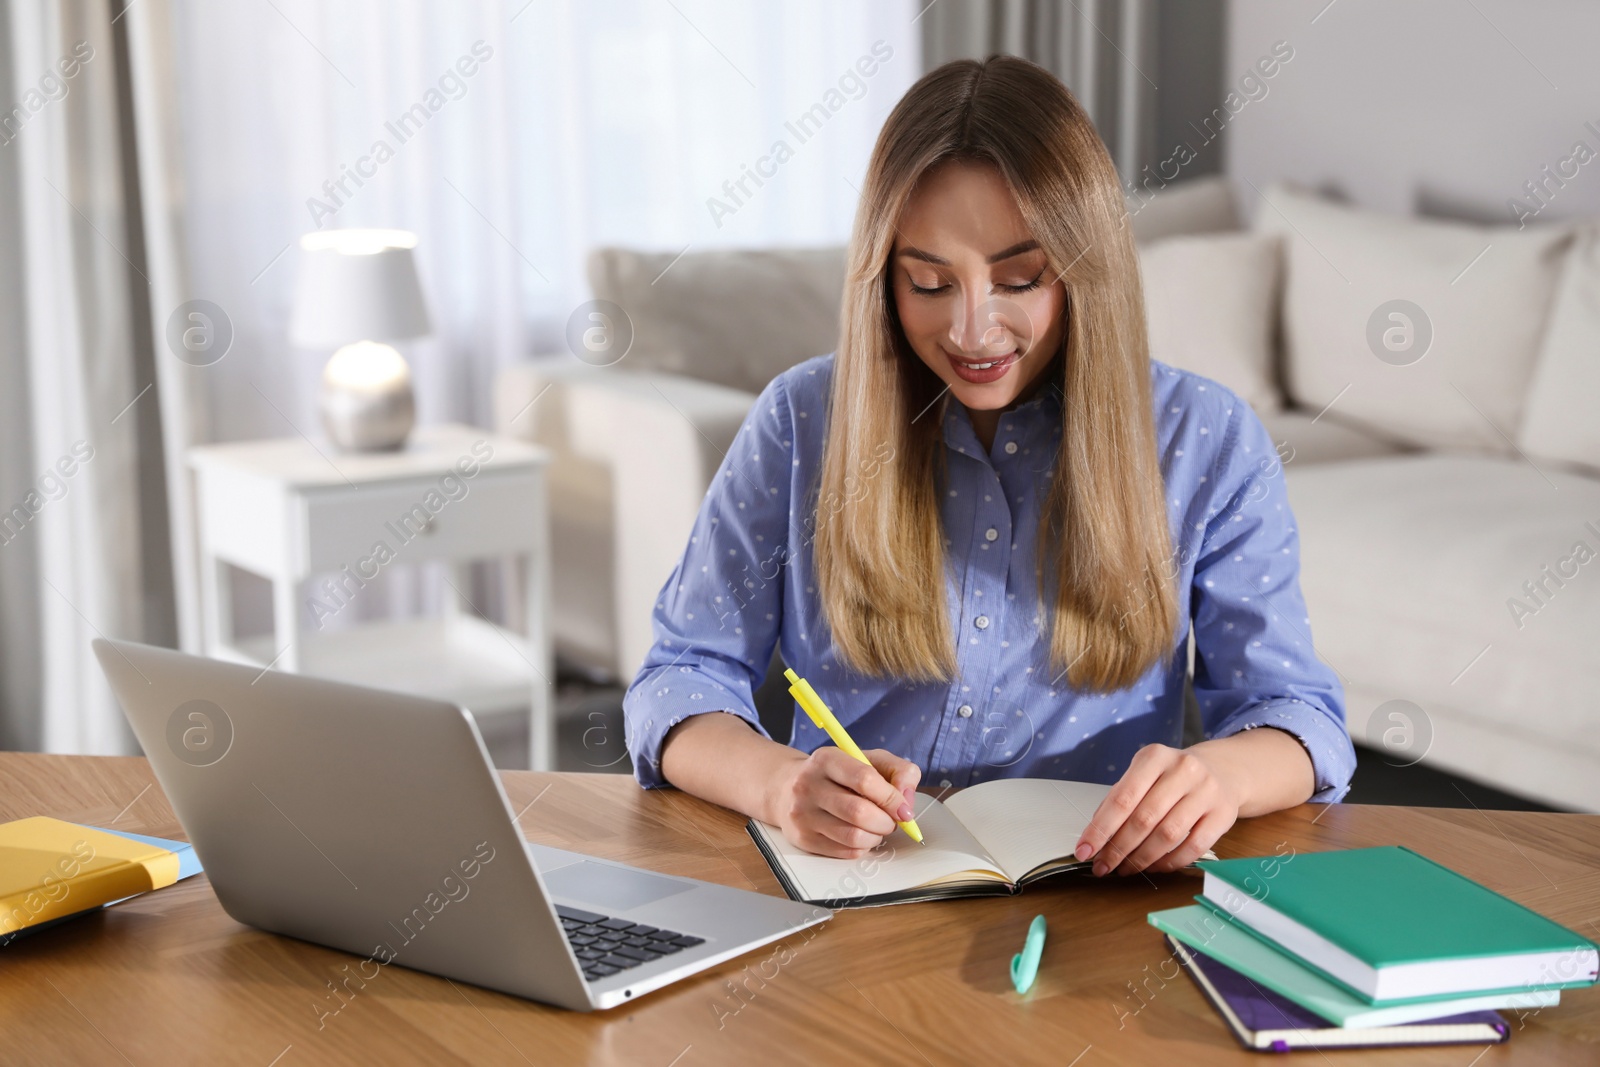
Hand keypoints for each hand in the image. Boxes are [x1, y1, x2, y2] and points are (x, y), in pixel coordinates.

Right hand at [770, 747, 920, 858]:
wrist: (786, 788)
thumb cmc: (836, 774)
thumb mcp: (868, 759)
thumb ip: (898, 771)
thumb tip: (906, 802)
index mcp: (826, 759)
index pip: (865, 779)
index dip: (891, 798)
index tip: (904, 809)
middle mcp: (809, 785)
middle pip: (859, 813)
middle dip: (886, 822)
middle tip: (891, 821)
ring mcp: (803, 814)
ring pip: (853, 837)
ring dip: (876, 837)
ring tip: (877, 828)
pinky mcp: (803, 838)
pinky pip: (845, 852)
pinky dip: (863, 847)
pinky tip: (861, 836)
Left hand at [1073, 743, 1240, 876]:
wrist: (1223, 770)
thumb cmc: (1173, 776)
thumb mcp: (1144, 774)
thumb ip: (1120, 799)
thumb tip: (1095, 836)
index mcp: (1154, 757)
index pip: (1122, 798)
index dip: (1100, 829)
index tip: (1085, 851)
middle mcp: (1182, 770)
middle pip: (1144, 819)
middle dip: (1118, 849)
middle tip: (1103, 866)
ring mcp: (1206, 792)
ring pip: (1168, 835)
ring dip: (1142, 859)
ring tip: (1126, 869)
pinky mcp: (1224, 814)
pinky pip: (1194, 847)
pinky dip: (1170, 863)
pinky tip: (1154, 867)